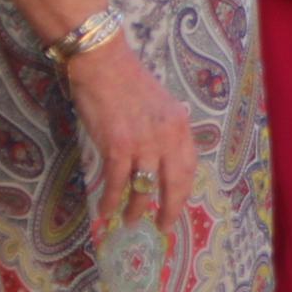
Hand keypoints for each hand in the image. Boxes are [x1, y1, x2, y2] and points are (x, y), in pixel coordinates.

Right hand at [66, 36, 199, 240]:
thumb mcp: (159, 105)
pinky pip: (117, 182)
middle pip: (175, 183)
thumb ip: (164, 131)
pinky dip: (111, 200)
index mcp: (180, 126)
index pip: (188, 166)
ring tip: (131, 222)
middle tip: (163, 227)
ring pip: (144, 187)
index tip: (176, 205)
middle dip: (169, 209)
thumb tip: (161, 157)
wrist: (103, 64)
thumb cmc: (126, 81)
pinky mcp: (117, 147)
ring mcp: (143, 143)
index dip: (182, 190)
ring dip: (136, 209)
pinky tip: (106, 212)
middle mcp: (167, 137)